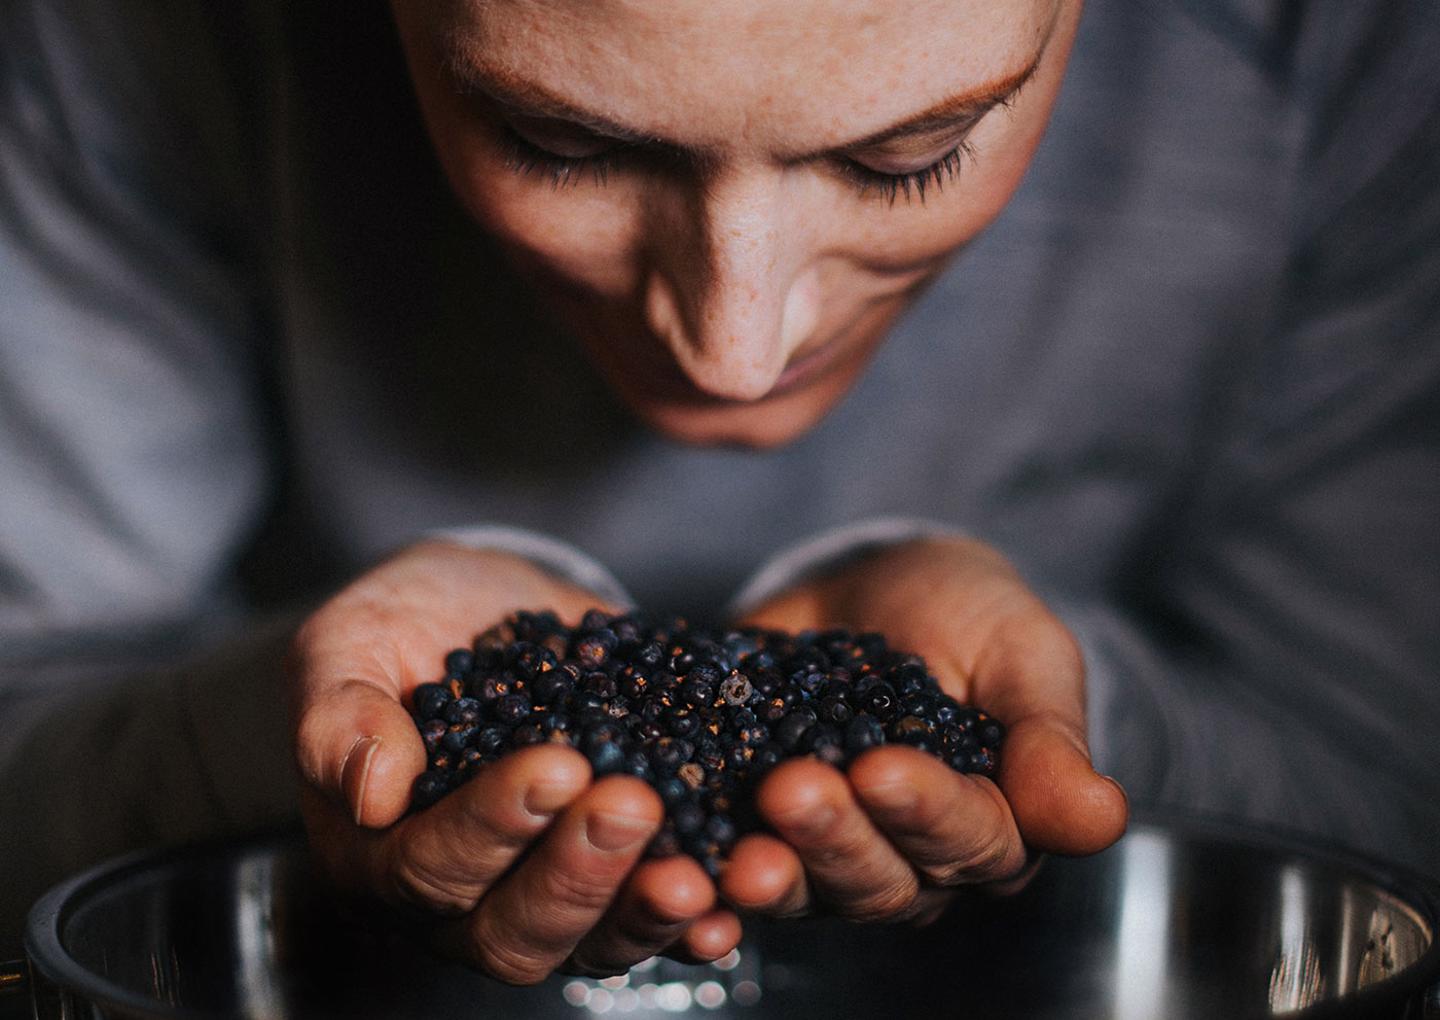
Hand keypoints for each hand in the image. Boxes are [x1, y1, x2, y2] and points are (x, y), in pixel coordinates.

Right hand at [290, 541, 740, 982]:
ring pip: (589, 943)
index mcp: (379, 854)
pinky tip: (730, 897)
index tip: (555, 766)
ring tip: (694, 870)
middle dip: (577, 871)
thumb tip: (368, 792)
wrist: (483, 610)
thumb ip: (339, 714)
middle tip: (630, 802)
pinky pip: (651, 921)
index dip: (492, 826)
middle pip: (513, 931)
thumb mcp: (350, 645)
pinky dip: (693, 919)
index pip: (429, 868)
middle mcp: (458, 900)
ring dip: (643, 911)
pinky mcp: (611, 878)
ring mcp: (540, 896)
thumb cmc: (401, 628)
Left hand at [721, 536, 1126, 921]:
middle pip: (881, 880)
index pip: (968, 839)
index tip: (883, 769)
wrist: (873, 584)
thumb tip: (1100, 818)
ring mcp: (829, 852)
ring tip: (739, 846)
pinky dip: (705, 879)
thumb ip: (1048, 735)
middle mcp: (912, 858)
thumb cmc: (967, 615)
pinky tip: (677, 870)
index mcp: (992, 824)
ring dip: (774, 871)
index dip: (926, 811)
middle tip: (793, 789)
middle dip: (836, 839)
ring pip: (807, 889)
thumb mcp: (1021, 651)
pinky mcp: (754, 828)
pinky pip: (730, 870)